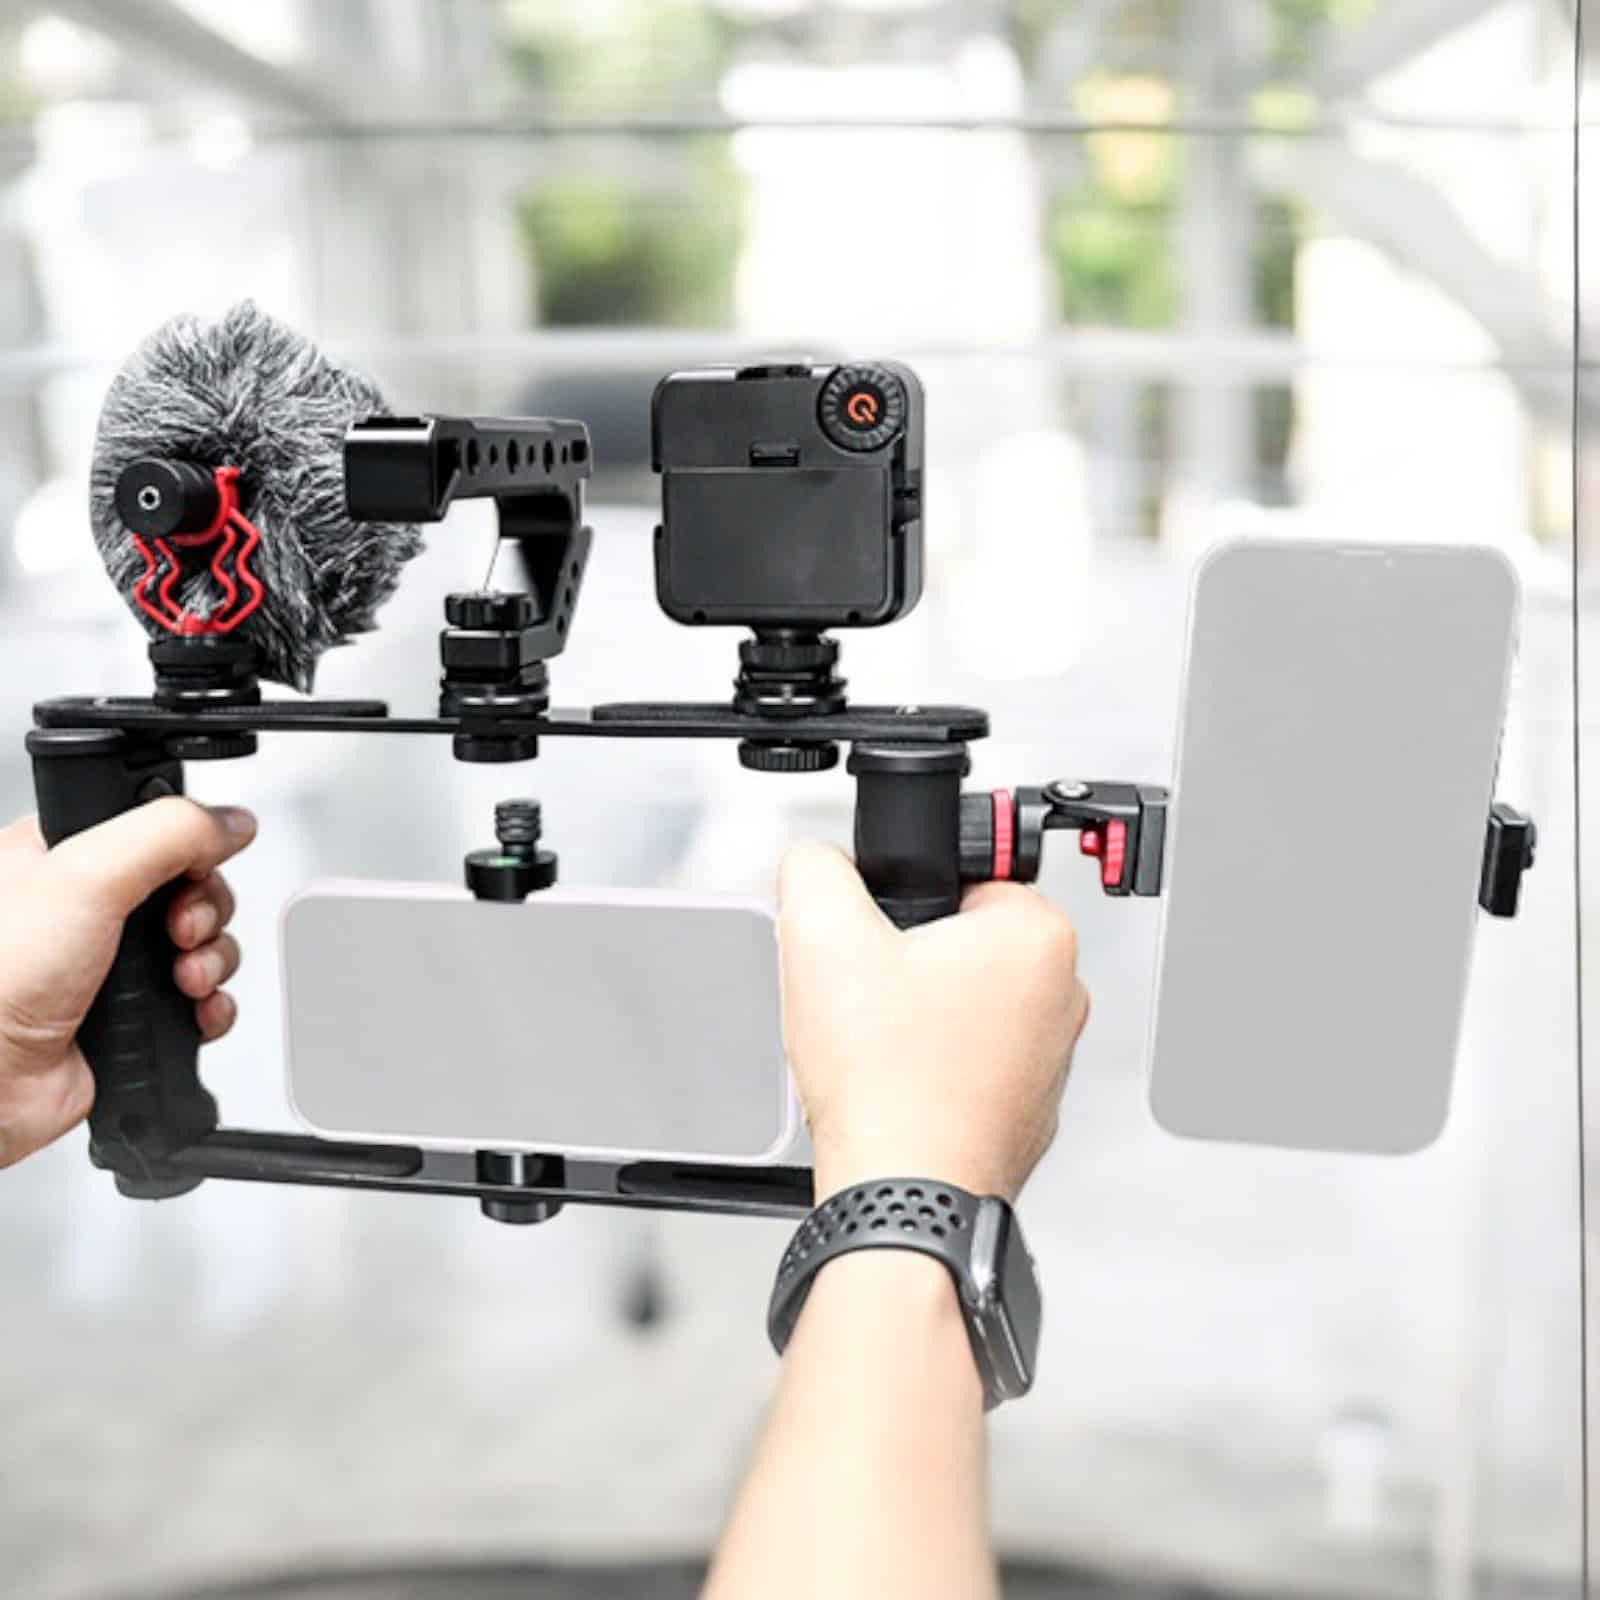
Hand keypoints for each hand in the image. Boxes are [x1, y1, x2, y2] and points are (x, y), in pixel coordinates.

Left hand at [0, 800, 255, 1168]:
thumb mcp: (86, 873)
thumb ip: (170, 831)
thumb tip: (233, 822)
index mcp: (61, 856)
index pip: (154, 829)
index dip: (188, 847)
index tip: (189, 868)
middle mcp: (87, 909)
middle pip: (191, 888)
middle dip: (204, 912)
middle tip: (177, 931)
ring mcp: (111, 964)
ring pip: (203, 945)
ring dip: (212, 961)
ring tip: (183, 979)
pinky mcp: (133, 1015)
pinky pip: (202, 1001)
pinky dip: (211, 1007)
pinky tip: (193, 1010)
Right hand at [778, 844, 1088, 1202]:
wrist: (902, 1193)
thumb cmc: (885, 1081)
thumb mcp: (821, 937)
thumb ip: (815, 870)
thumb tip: (817, 862)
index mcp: (1036, 937)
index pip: (962, 877)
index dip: (900, 903)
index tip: (874, 941)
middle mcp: (1062, 996)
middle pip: (960, 943)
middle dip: (907, 962)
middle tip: (868, 997)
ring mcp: (1050, 1060)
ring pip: (962, 1005)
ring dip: (917, 1018)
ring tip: (879, 1047)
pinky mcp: (1027, 1110)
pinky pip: (967, 1064)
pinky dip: (930, 1070)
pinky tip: (894, 1086)